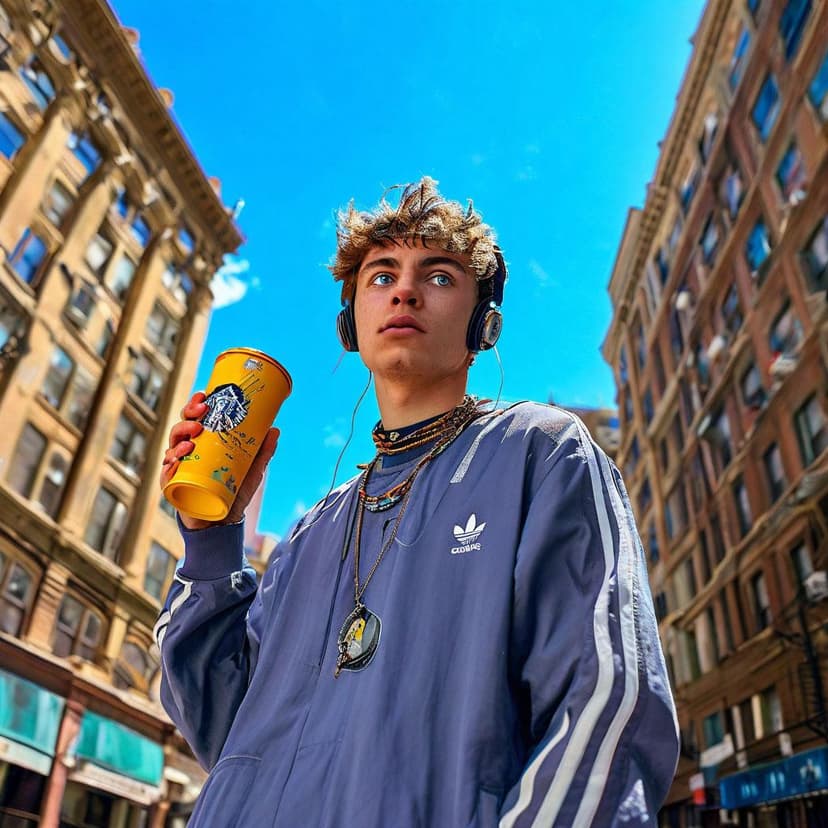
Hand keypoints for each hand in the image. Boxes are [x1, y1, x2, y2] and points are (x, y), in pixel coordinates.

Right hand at [160, 391, 279, 530]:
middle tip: (202, 412)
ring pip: (172, 446)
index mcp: (204, 445)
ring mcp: (179, 469)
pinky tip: (176, 460)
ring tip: (193, 438)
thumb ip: (263, 451)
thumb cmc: (234, 493)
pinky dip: (169, 465)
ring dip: (180, 437)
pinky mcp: (173, 487)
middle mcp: (188, 453)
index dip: (195, 405)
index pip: (195, 419)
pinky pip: (166, 473)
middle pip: (181, 428)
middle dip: (188, 416)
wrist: (225, 523)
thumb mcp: (252, 470)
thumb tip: (275, 429)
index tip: (203, 395)